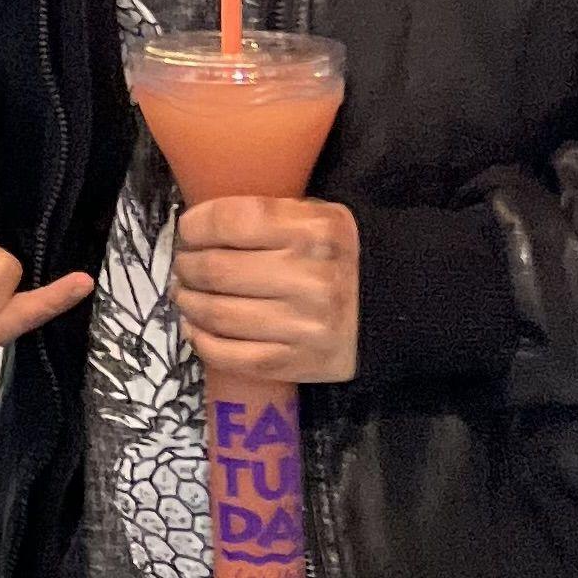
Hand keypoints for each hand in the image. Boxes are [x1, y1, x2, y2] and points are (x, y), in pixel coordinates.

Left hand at [174, 196, 359, 387]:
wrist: (393, 306)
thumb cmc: (336, 255)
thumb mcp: (314, 217)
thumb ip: (264, 215)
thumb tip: (198, 226)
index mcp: (313, 232)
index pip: (231, 222)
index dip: (196, 226)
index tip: (187, 230)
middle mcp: (310, 279)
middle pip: (216, 270)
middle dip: (187, 266)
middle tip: (184, 265)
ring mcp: (304, 326)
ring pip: (218, 314)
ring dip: (189, 303)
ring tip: (186, 295)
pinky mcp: (298, 363)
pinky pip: (231, 356)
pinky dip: (202, 341)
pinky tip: (196, 328)